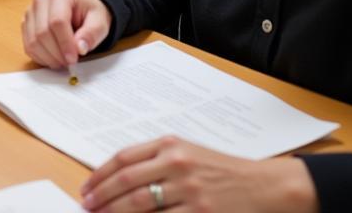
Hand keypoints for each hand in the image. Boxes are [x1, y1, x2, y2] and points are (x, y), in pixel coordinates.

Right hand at [22, 0, 111, 67]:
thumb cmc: (88, 14)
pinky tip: (54, 58)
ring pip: (33, 41)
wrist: (80, 10)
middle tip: (70, 62)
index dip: (65, 43)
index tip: (74, 58)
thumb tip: (80, 48)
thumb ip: (92, 34)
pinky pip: (28, 46)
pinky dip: (41, 58)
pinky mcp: (26, 25)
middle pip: (42, 33)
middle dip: (57, 53)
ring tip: (63, 61)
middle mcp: (40, 0)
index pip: (57, 21)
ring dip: (49, 58)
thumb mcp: (99, 22)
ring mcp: (30, 12)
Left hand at [80, 137, 319, 211]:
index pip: (124, 158)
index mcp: (170, 145)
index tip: (86, 189)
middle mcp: (177, 164)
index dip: (100, 174)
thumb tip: (119, 178)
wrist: (266, 187)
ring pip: (140, 204)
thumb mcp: (188, 154)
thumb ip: (156, 161)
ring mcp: (190, 190)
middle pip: (127, 181)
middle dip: (102, 197)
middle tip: (86, 208)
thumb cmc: (222, 171)